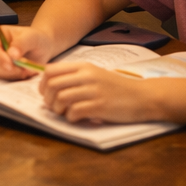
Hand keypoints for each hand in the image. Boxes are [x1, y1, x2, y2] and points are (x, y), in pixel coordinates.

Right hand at [0, 24, 52, 79]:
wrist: (43, 48)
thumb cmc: (36, 38)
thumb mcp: (31, 37)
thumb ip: (21, 43)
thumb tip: (11, 55)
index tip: (10, 65)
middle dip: (7, 68)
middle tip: (23, 70)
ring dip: (13, 74)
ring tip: (28, 70)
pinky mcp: (2, 71)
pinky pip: (4, 78)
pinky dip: (16, 77)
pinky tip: (26, 72)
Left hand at [39, 63, 161, 123]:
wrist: (143, 97)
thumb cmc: (118, 88)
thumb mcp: (96, 74)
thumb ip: (75, 77)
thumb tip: (50, 86)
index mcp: (84, 66)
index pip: (50, 70)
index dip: (42, 84)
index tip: (46, 93)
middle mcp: (87, 76)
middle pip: (52, 85)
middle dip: (47, 99)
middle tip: (54, 107)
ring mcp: (93, 91)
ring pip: (60, 98)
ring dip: (58, 110)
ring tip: (66, 113)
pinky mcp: (99, 106)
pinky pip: (74, 112)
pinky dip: (71, 118)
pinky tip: (78, 118)